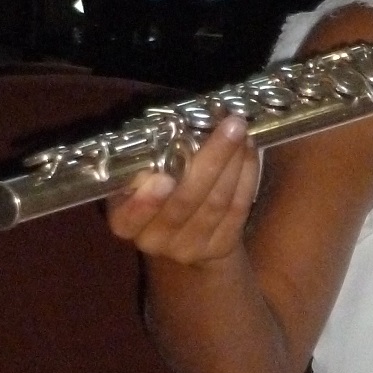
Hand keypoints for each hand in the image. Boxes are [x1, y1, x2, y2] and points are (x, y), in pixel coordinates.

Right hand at [105, 112, 259, 268]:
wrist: (187, 238)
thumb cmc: (157, 196)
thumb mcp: (139, 180)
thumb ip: (146, 162)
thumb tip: (176, 123)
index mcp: (124, 222)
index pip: (129, 218)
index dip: (146, 202)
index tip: (163, 179)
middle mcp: (154, 240)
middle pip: (184, 202)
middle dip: (211, 160)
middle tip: (230, 125)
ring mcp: (190, 248)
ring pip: (215, 203)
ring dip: (233, 162)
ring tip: (240, 131)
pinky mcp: (220, 248)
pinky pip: (237, 210)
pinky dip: (246, 176)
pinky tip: (248, 151)